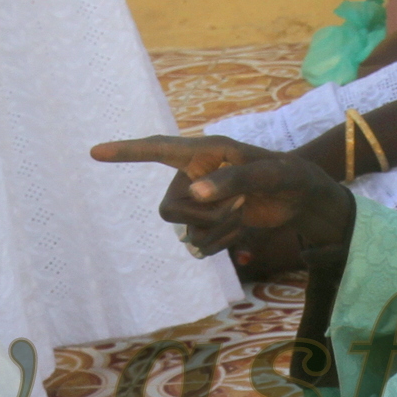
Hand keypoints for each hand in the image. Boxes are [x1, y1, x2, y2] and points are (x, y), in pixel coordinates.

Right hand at [91, 134, 355, 278]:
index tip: (94, 151)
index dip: (125, 152)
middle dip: (202, 215)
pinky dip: (223, 243)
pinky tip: (243, 230)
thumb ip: (232, 180)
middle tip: (239, 205)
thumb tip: (195, 193)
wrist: (302, 200)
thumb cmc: (288, 176)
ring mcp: (199, 204)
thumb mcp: (267, 175)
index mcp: (202, 152)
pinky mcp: (209, 225)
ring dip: (217, 231)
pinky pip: (199, 246)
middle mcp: (193, 176)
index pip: (156, 149)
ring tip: (245, 215)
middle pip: (168, 209)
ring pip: (184, 232)